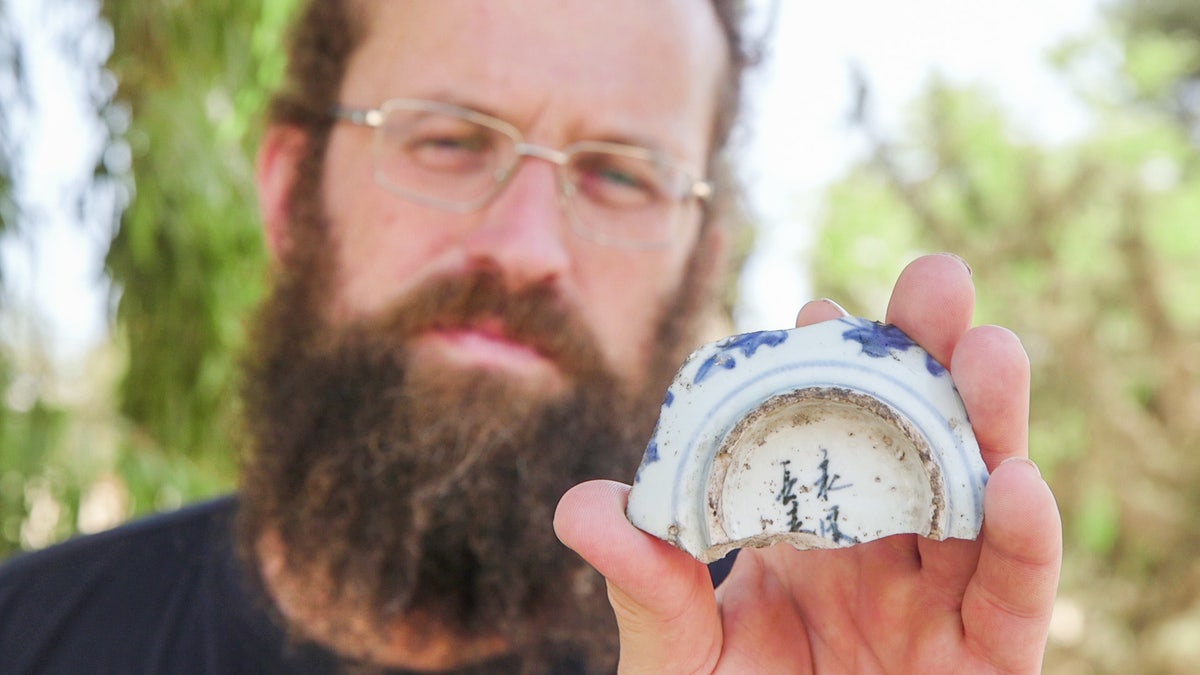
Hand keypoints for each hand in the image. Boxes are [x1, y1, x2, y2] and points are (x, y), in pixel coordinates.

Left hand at [555, 254, 1060, 672]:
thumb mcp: (676, 651)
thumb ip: (643, 583)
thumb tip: (579, 504)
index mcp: (804, 534)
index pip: (822, 436)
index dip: (824, 372)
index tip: (812, 313)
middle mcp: (880, 553)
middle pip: (916, 442)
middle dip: (929, 360)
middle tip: (936, 281)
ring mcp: (937, 603)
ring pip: (980, 498)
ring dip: (992, 421)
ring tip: (989, 349)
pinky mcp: (984, 663)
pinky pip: (1015, 600)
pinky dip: (1026, 542)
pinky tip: (1016, 480)